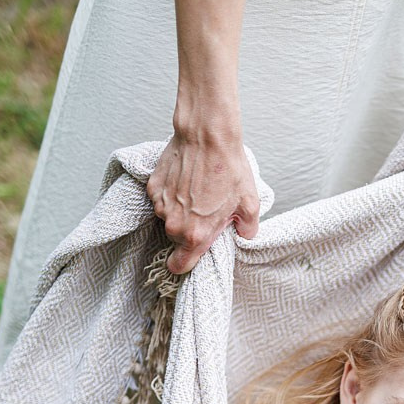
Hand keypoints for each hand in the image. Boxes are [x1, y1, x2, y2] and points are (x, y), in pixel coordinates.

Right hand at [147, 133, 259, 273]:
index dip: (185, 264)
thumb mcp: (250, 204)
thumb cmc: (229, 169)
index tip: (192, 256)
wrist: (207, 136)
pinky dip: (172, 194)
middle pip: (176, 241)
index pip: (179, 266)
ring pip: (168, 219)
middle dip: (189, 232)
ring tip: (198, 193)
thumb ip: (247, 229)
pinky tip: (187, 181)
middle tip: (206, 213)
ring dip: (180, 212)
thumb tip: (244, 235)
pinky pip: (161, 200)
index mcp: (196, 235)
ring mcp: (161, 205)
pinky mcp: (153, 187)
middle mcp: (174, 224)